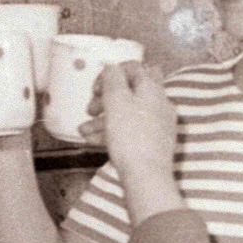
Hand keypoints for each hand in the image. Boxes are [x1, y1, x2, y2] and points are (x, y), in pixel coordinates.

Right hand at [80, 62, 177, 179]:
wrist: (146, 175)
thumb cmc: (130, 135)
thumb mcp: (116, 100)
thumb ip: (112, 78)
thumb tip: (112, 67)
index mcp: (152, 88)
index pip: (134, 67)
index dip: (111, 72)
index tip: (96, 88)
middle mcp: (159, 103)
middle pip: (131, 91)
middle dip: (107, 98)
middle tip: (91, 108)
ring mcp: (158, 123)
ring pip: (127, 113)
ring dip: (103, 119)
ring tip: (84, 130)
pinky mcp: (153, 142)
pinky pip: (130, 131)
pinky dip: (112, 133)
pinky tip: (93, 141)